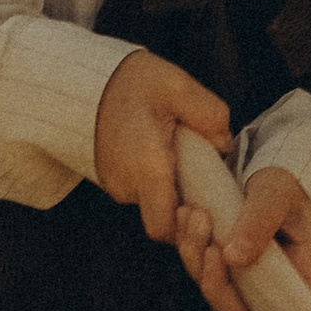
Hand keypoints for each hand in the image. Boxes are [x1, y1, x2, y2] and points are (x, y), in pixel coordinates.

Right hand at [93, 49, 231, 244]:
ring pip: (154, 203)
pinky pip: (143, 190)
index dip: (187, 230)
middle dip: (188, 207)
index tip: (204, 210)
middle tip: (208, 182)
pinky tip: (173, 158)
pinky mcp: (113, 178)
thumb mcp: (178, 86)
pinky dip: (161, 181)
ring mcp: (116, 184)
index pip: (164, 228)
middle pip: (164, 217)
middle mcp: (126, 184)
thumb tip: (224, 144)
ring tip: (191, 163)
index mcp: (145, 168)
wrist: (85, 80)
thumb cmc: (132, 82)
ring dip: (176, 191)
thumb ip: (210, 115)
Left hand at [175, 166, 310, 310]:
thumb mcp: (278, 192)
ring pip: (217, 296)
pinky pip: (201, 273)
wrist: (264, 179)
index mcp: (306, 272)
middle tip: (211, 244)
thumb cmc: (282, 188)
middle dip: (219, 287)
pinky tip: (187, 214)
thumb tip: (235, 258)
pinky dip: (189, 248)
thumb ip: (261, 220)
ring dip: (198, 260)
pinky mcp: (225, 273)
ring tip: (196, 216)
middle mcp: (278, 289)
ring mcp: (248, 284)